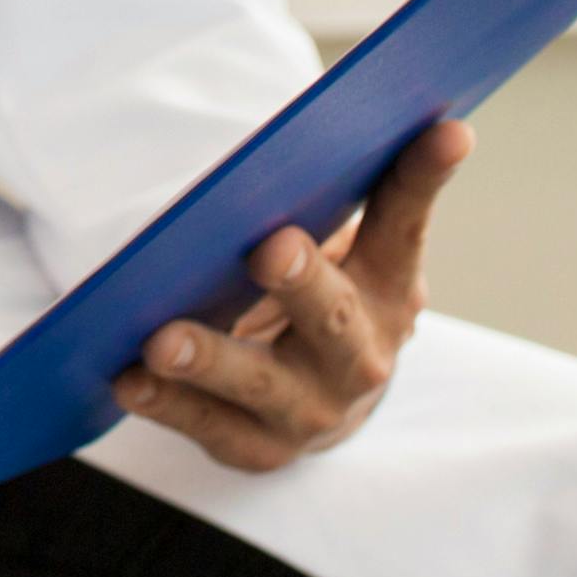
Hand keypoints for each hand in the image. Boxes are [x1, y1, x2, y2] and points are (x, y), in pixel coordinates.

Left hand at [111, 118, 471, 470]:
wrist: (323, 408)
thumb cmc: (319, 301)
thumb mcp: (341, 253)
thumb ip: (324, 201)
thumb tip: (286, 143)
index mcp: (387, 289)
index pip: (405, 225)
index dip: (424, 177)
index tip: (447, 130)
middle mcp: (360, 355)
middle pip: (333, 316)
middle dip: (302, 282)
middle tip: (271, 247)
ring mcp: (311, 408)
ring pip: (259, 382)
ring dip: (211, 358)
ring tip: (164, 339)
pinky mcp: (257, 447)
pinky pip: (206, 425)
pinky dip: (167, 403)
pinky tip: (129, 379)